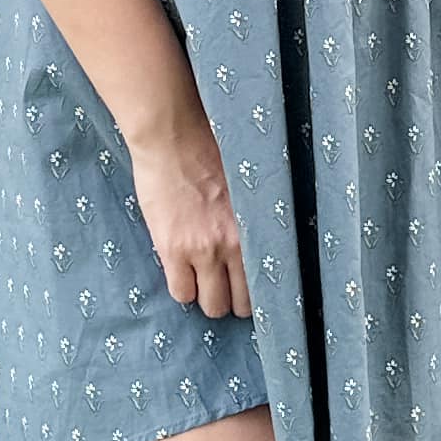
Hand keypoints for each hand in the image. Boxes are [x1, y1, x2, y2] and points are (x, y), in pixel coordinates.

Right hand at [126, 108, 253, 317]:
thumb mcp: (244, 187)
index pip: (268, 283)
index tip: (249, 290)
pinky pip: (182, 293)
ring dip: (207, 296)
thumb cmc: (210, 149)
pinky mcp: (172, 249)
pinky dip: (183, 289)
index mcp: (257, 227)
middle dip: (232, 298)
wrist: (172, 136)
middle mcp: (235, 244)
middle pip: (240, 303)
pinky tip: (181, 272)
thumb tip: (256, 242)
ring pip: (212, 305)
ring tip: (201, 281)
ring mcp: (203, 250)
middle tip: (224, 286)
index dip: (256, 293)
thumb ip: (251, 219)